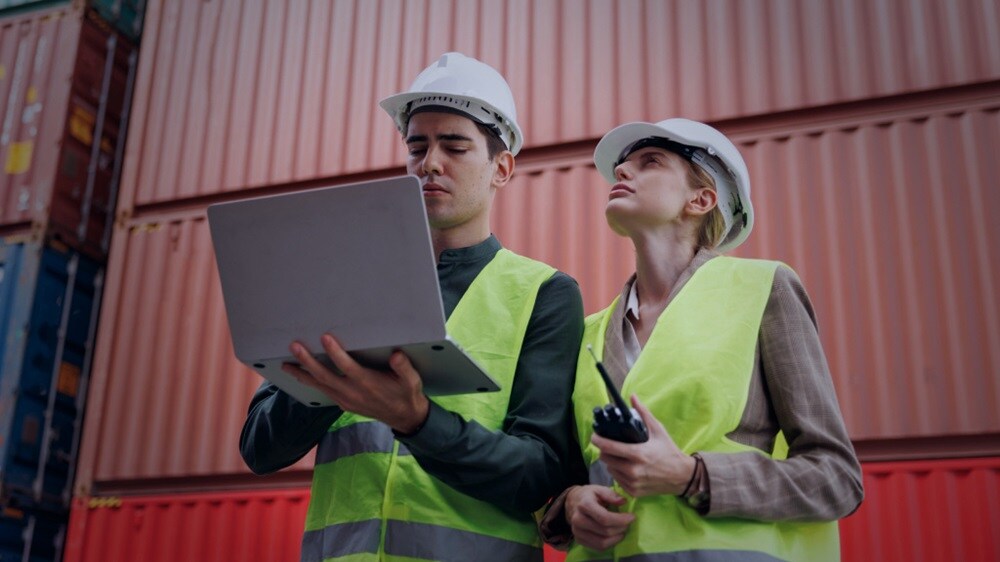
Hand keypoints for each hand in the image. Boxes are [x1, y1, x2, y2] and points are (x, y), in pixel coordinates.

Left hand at [283, 334, 429, 433]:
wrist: (404, 418)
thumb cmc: (407, 394)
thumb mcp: (412, 381)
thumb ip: (404, 367)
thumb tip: (396, 355)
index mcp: (368, 384)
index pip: (347, 367)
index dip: (335, 352)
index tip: (325, 338)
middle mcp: (353, 393)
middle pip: (325, 376)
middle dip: (308, 361)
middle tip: (294, 347)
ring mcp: (347, 400)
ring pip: (320, 386)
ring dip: (302, 374)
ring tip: (286, 365)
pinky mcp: (344, 404)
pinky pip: (323, 392)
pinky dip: (311, 383)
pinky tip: (302, 376)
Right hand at [565, 485, 634, 550]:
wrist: (573, 503)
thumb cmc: (589, 495)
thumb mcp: (599, 489)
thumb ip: (611, 495)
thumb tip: (623, 501)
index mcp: (584, 505)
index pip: (604, 518)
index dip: (621, 520)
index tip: (632, 517)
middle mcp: (578, 519)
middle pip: (605, 531)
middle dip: (621, 528)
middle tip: (628, 523)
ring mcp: (577, 531)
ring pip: (602, 542)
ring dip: (617, 538)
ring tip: (622, 530)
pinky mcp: (579, 540)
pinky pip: (598, 547)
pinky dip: (610, 543)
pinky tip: (615, 535)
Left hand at [591, 395, 694, 497]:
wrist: (682, 476)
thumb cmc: (669, 451)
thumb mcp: (658, 430)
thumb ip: (643, 413)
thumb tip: (632, 396)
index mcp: (638, 454)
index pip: (609, 447)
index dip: (597, 440)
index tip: (594, 436)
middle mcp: (633, 470)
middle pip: (605, 458)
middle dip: (605, 451)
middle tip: (609, 445)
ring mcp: (633, 482)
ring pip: (610, 469)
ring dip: (611, 462)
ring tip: (619, 456)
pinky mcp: (634, 491)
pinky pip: (617, 480)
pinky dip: (618, 473)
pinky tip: (626, 467)